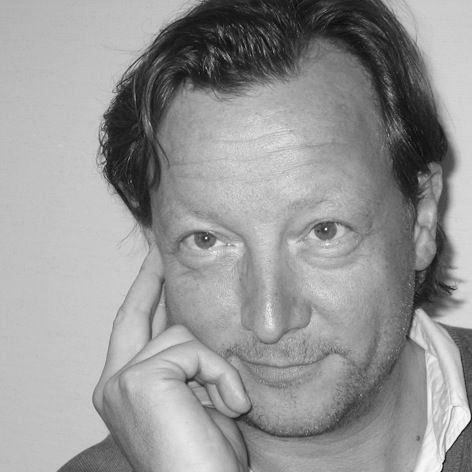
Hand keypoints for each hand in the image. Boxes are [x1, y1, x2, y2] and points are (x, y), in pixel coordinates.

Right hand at [93, 247, 251, 471]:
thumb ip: (188, 363)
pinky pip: (193, 350)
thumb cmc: (206, 457)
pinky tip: (232, 405)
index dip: (144, 294)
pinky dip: (220, 374)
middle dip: (149, 277)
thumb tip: (194, 326)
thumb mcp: (197, 398)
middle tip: (160, 249)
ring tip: (232, 402)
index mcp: (123, 390)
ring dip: (215, 365)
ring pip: (179, 333)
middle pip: (133, 313)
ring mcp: (120, 382)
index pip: (132, 328)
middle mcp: (112, 384)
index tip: (156, 265)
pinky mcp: (139, 380)